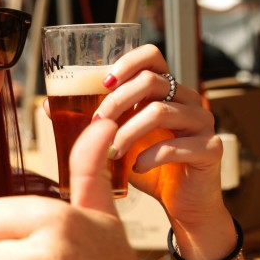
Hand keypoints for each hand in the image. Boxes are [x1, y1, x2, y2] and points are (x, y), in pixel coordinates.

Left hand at [90, 44, 226, 230]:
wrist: (181, 203)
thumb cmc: (146, 165)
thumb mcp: (114, 140)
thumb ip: (89, 121)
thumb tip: (48, 104)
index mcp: (165, 91)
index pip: (152, 56)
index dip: (127, 62)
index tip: (103, 81)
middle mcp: (187, 100)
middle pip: (152, 81)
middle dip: (116, 101)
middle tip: (96, 124)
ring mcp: (202, 122)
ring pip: (162, 111)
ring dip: (128, 131)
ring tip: (111, 152)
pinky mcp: (211, 149)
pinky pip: (177, 146)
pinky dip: (149, 157)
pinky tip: (136, 167)